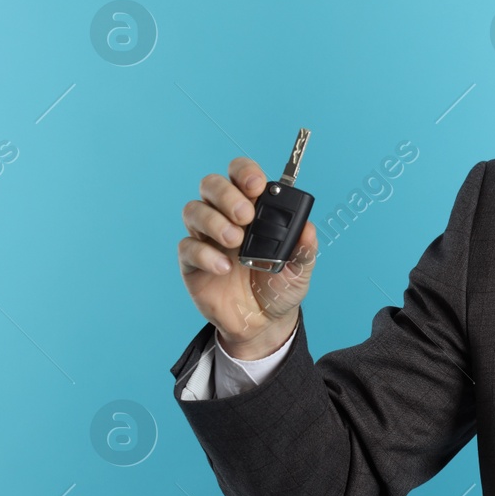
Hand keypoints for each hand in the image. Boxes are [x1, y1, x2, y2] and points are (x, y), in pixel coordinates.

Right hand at [178, 156, 317, 358]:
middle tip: (246, 216)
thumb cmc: (279, 287)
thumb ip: (305, 248)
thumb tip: (308, 228)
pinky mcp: (192, 262)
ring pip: (194, 210)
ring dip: (214, 221)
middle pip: (211, 185)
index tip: (257, 186)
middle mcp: (226, 217)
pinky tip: (224, 267)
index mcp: (254, 210)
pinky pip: (187, 246)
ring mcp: (207, 237)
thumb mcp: (301, 269)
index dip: (245, 172)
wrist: (264, 323)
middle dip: (227, 194)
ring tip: (236, 241)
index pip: (241, 175)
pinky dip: (205, 253)